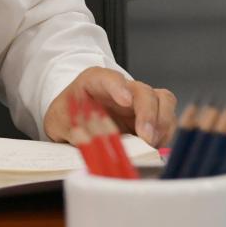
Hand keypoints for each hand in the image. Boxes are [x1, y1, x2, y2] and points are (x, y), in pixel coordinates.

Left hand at [44, 68, 176, 146]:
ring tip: (152, 145)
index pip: (109, 78)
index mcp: (95, 81)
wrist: (74, 118)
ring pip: (163, 102)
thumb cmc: (67, 115)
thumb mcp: (59, 121)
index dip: (118, 87)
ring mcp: (139, 102)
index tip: (125, 100)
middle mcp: (122, 88)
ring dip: (162, 124)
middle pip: (144, 91)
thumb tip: (81, 138)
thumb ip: (69, 129)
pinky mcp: (150, 118)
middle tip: (146, 137)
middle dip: (149, 113)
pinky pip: (167, 121)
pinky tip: (155, 148)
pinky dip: (165, 135)